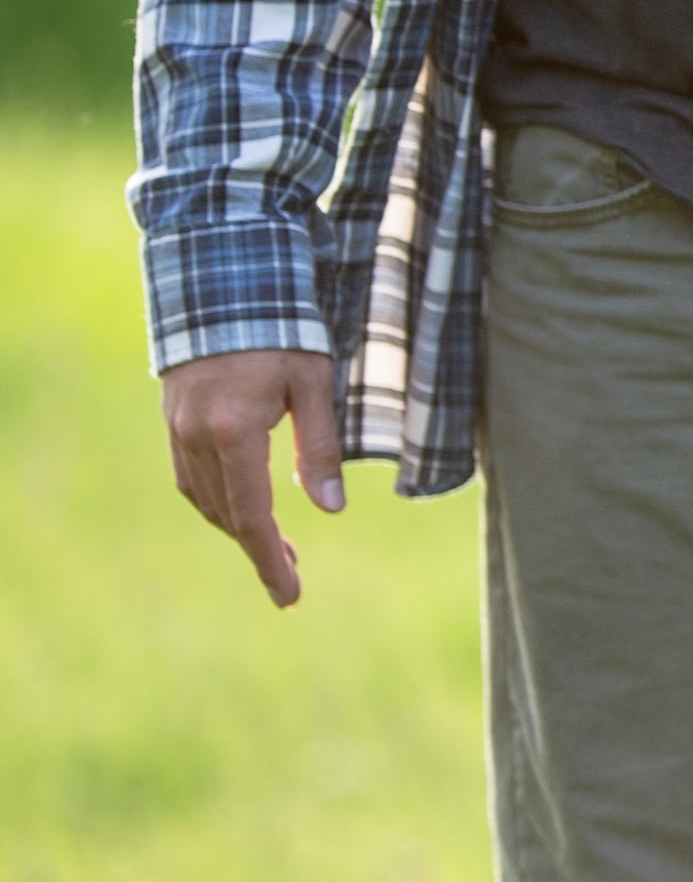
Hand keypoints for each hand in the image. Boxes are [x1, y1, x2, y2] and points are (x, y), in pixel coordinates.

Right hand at [163, 346, 341, 608]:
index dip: (270, 560)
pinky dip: (217, 499)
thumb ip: (320, 448)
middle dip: (259, 548)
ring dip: (236, 526)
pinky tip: (241, 504)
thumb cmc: (283, 329)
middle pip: (225, 514)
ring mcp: (178, 429)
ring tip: (275, 545)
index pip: (251, 517)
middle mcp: (196, 438)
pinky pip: (191, 476)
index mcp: (233, 433)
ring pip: (204, 499)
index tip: (288, 596)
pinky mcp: (174, 419)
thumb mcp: (314, 384)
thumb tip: (330, 508)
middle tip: (292, 573)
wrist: (223, 284)